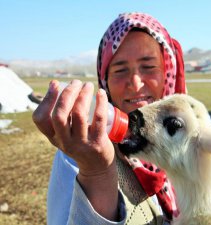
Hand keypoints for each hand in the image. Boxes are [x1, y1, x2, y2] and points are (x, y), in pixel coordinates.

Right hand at [32, 80, 118, 219]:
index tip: (55, 84)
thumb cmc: (80, 143)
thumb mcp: (64, 134)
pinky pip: (98, 118)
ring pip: (79, 114)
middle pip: (59, 114)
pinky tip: (101, 93)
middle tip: (76, 82)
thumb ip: (60, 115)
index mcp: (53, 137)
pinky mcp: (98, 142)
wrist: (96, 167)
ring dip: (83, 95)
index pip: (41, 119)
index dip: (46, 99)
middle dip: (67, 94)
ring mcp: (81, 143)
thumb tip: (57, 85)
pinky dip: (100, 103)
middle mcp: (64, 141)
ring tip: (88, 85)